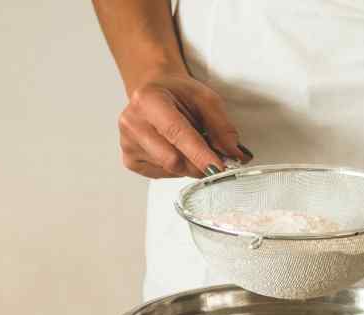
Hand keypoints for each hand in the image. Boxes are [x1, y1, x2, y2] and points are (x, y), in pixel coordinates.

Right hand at [117, 71, 249, 178]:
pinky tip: (175, 150)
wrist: (155, 91)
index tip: (218, 168)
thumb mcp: (205, 99)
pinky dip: (177, 168)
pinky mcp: (130, 159)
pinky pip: (162, 174)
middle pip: (173, 159)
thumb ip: (222, 126)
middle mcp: (132, 122)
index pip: (177, 133)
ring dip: (190, 164)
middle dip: (199, 163)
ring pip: (170, 169)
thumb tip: (235, 154)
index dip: (199, 154)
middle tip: (214, 156)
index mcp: (148, 100)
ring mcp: (127, 143)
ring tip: (190, 145)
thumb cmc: (178, 94)